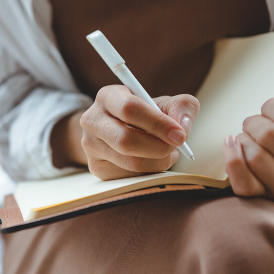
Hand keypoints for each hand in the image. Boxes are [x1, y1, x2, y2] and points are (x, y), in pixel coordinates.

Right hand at [78, 85, 199, 179]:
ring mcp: (91, 145)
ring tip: (167, 153)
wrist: (122, 129)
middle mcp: (92, 119)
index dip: (157, 123)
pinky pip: (129, 177)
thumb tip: (182, 127)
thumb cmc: (147, 115)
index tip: (180, 135)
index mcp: (108, 96)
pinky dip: (149, 172)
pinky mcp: (96, 167)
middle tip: (176, 147)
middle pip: (126, 140)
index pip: (130, 109)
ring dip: (157, 162)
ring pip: (130, 162)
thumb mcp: (165, 104)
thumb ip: (182, 107)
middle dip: (158, 147)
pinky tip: (152, 161)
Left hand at [222, 93, 273, 202]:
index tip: (273, 110)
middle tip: (258, 123)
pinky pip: (242, 181)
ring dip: (244, 138)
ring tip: (250, 136)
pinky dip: (232, 158)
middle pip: (268, 135)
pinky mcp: (264, 199)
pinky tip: (232, 144)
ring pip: (254, 156)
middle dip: (256, 121)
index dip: (273, 106)